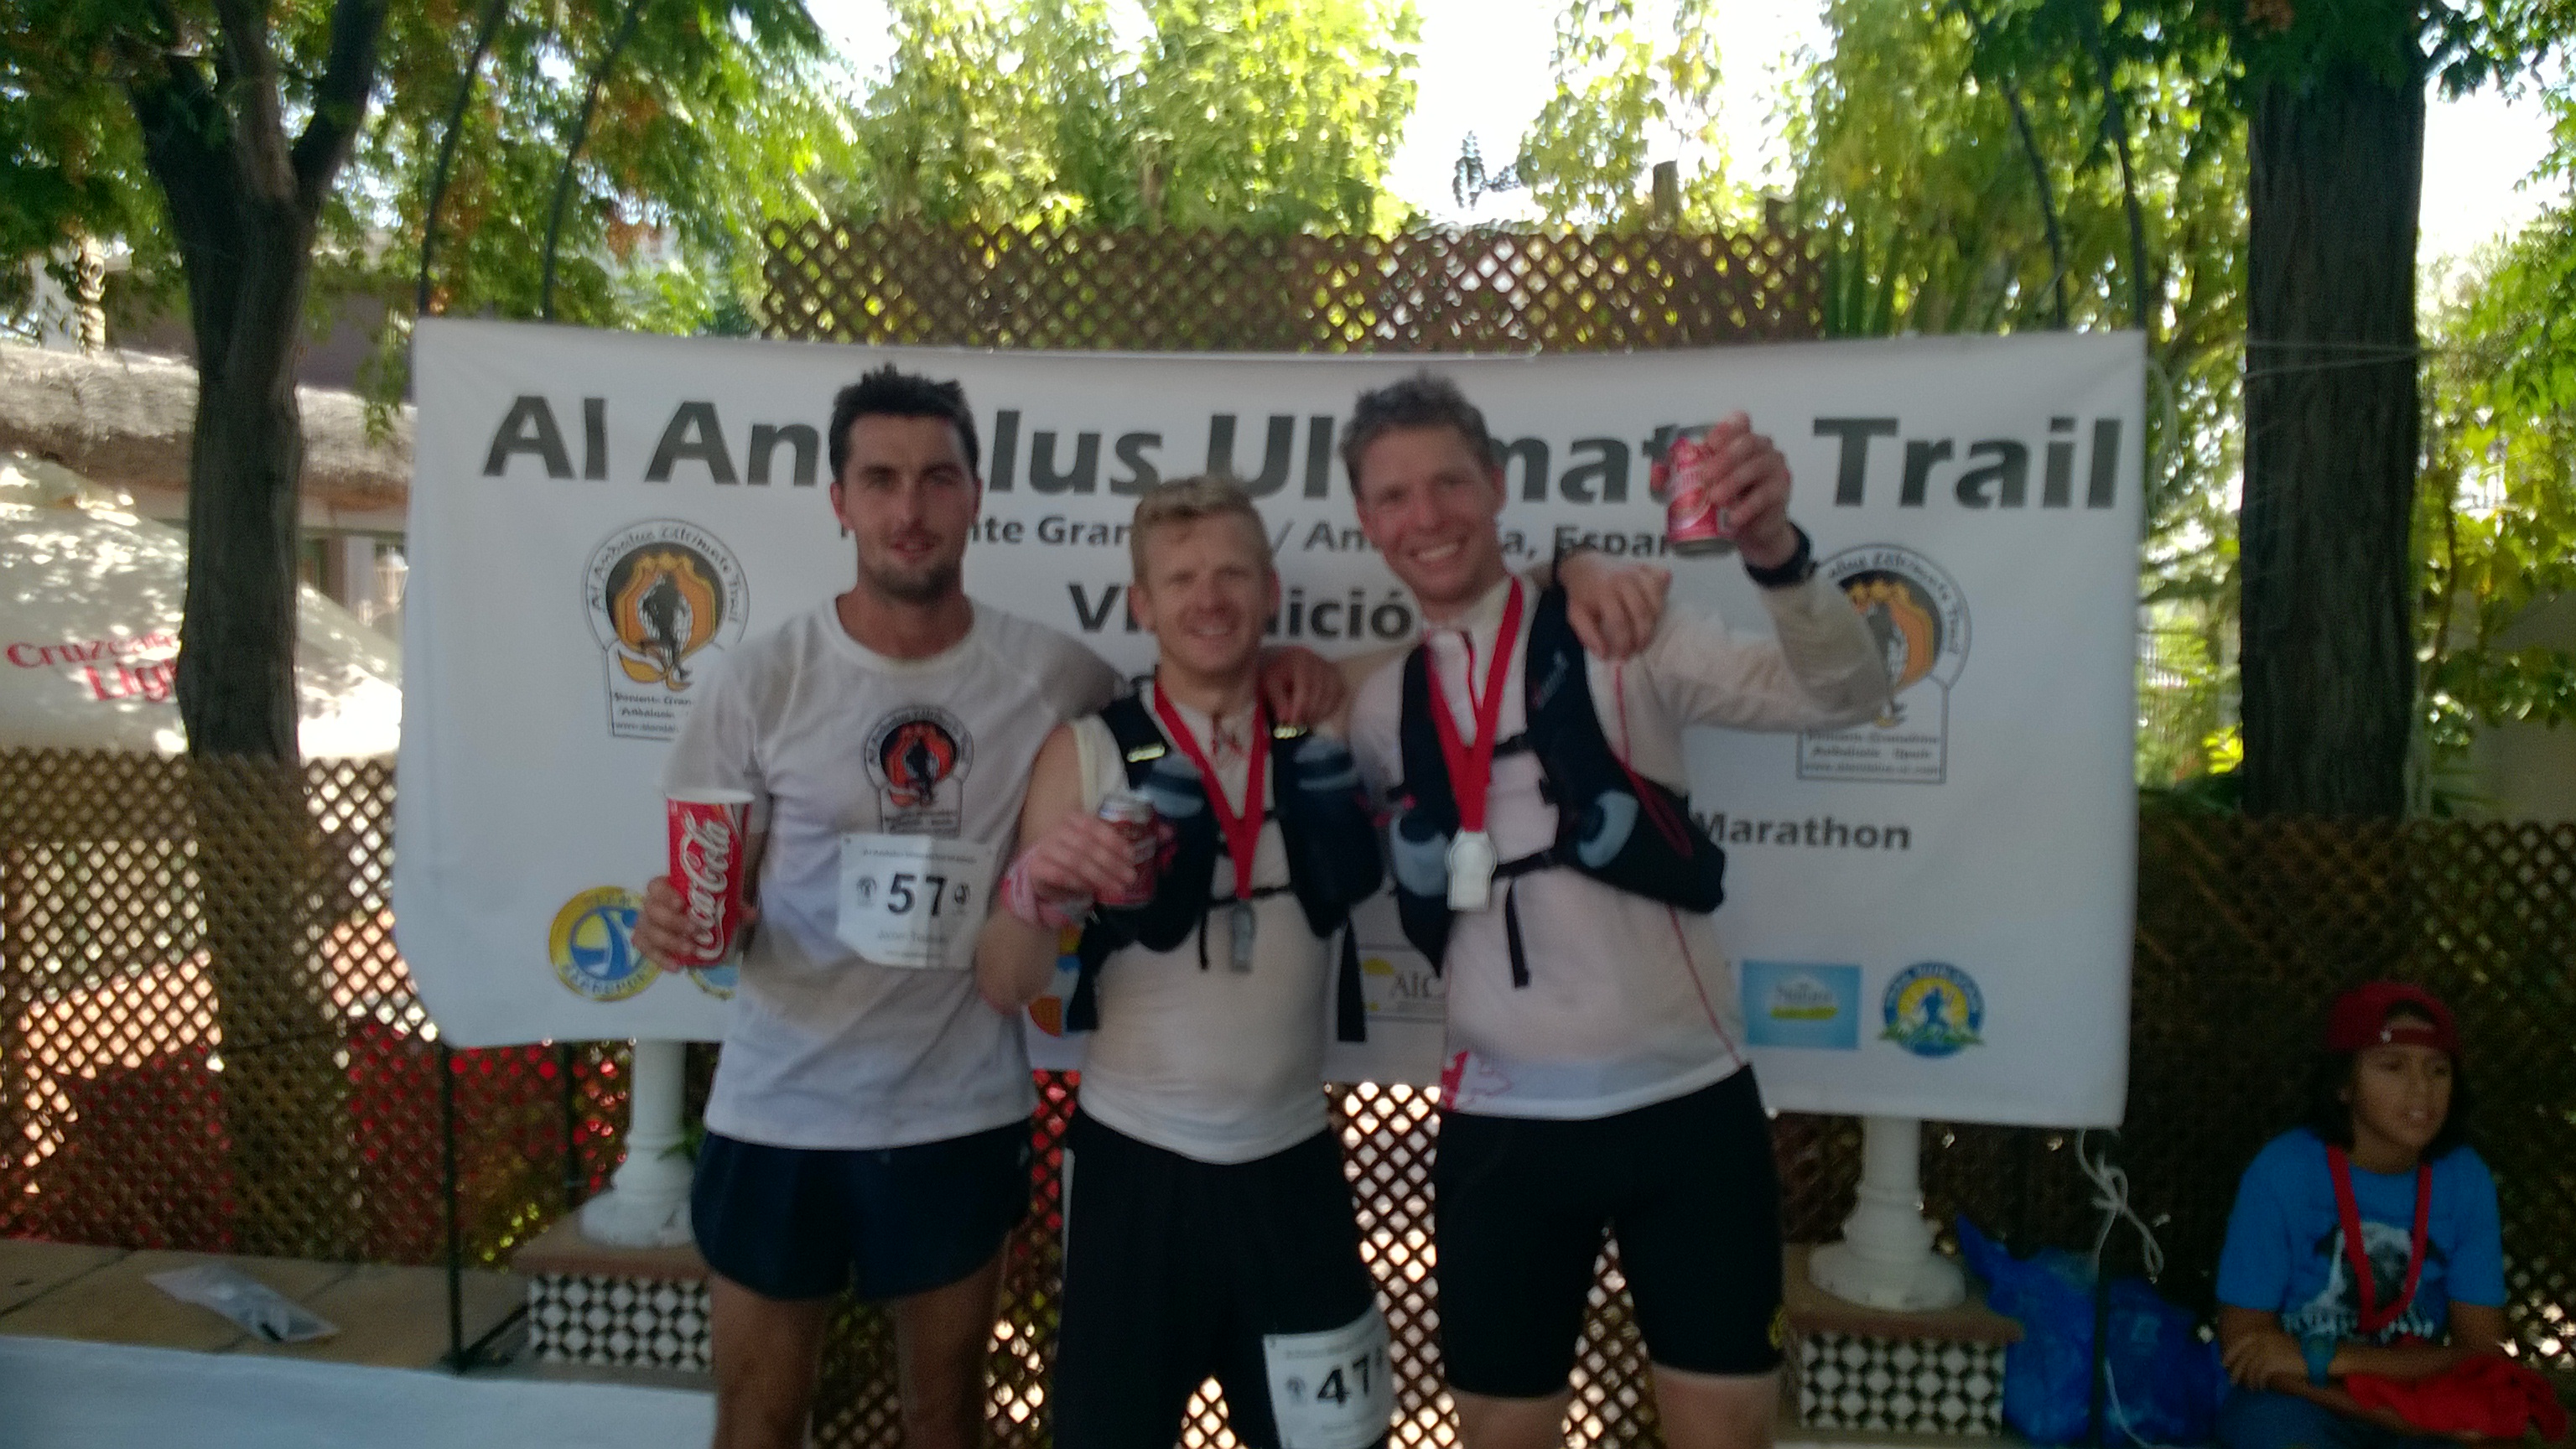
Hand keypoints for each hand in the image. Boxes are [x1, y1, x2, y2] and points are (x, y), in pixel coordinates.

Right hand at [634, 874, 758, 964]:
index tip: (681, 903)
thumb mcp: (720, 902)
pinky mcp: (647, 942)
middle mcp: (652, 904)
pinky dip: (660, 958)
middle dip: (672, 921)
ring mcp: (647, 923)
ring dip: (669, 941)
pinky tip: (676, 966)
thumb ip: (735, 906)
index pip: (656, 886)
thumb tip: (751, 915)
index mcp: (667, 888)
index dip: (665, 894)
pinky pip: (645, 950)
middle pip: (651, 910)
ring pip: (647, 931)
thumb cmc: (703, 905)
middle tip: (694, 930)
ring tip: (690, 949)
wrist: (692, 918)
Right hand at [1016, 811, 1145, 903]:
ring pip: (1076, 861)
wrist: (1043, 875)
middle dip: (1112, 863)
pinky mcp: (1036, 867)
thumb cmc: (1076, 858)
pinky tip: (1091, 891)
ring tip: (1118, 889)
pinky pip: (1059, 874)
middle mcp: (1058, 830)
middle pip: (1088, 846)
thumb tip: (1168, 833)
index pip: (1096, 826)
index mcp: (1075, 819)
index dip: (1115, 841)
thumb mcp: (1101, 849)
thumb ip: (1128, 841)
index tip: (1132, 857)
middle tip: (1130, 878)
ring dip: (1100, 876)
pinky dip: (1077, 882)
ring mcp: (1045, 848)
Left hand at [1257, 645, 1346, 725]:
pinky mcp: (1338, 677)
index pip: (1304, 687)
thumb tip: (1285, 717)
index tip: (1292, 721)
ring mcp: (1330, 669)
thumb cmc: (1279, 675)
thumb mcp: (1271, 685)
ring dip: (1319, 713)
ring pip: (1331, 696)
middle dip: (1309, 712)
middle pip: (1319, 692)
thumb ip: (1277, 700)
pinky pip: (1339, 696)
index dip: (1299, 707)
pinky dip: (1329, 709)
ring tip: (1304, 720)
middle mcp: (1318, 661)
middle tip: (1297, 724)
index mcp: (1300, 659)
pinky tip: (1316, 715)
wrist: (1289, 665)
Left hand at [1557, 550, 1670, 659]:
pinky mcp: (1646, 568)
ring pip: (1655, 601)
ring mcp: (1637, 572)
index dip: (1623, 643)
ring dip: (1653, 622)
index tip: (1623, 657)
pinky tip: (1653, 610)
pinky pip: (1661, 583)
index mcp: (1604, 593)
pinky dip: (1661, 596)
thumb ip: (1588, 636)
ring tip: (1645, 635)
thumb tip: (1604, 655)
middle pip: (1641, 613)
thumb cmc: (1581, 594)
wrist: (1584, 565)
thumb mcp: (1576, 615)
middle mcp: (1623, 581)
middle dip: (1642, 637)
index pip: (1619, 623)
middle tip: (1638, 649)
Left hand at [1678, 411, 1797, 569]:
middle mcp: (1762, 449)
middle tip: (1705, 477)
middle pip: (1747, 443)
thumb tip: (1656, 471)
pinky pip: (1766, 495)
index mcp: (1742, 440)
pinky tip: (1733, 517)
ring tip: (1715, 498)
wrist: (1751, 531)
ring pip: (1757, 467)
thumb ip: (1677, 477)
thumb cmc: (1727, 501)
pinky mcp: (1781, 491)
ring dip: (1734, 481)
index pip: (1739, 422)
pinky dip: (1747, 506)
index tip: (1708, 444)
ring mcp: (1774, 468)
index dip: (1725, 429)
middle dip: (1724, 458)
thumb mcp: (1701, 488)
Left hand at [2222, 1329, 2310, 1389]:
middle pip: (2243, 1357)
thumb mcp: (2279, 1342)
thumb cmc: (2299, 1351)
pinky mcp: (2272, 1362)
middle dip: (2236, 1370)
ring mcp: (2267, 1351)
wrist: (2315, 1357)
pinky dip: (2258, 1383)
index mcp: (2264, 1334)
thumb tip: (2250, 1357)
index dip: (2230, 1353)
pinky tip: (2260, 1388)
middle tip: (2232, 1381)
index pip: (2241, 1341)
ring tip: (2249, 1388)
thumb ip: (2265, 1345)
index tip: (2224, 1363)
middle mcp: (2263, 1341)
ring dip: (2248, 1380)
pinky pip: (2259, 1374)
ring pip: (2250, 1368)